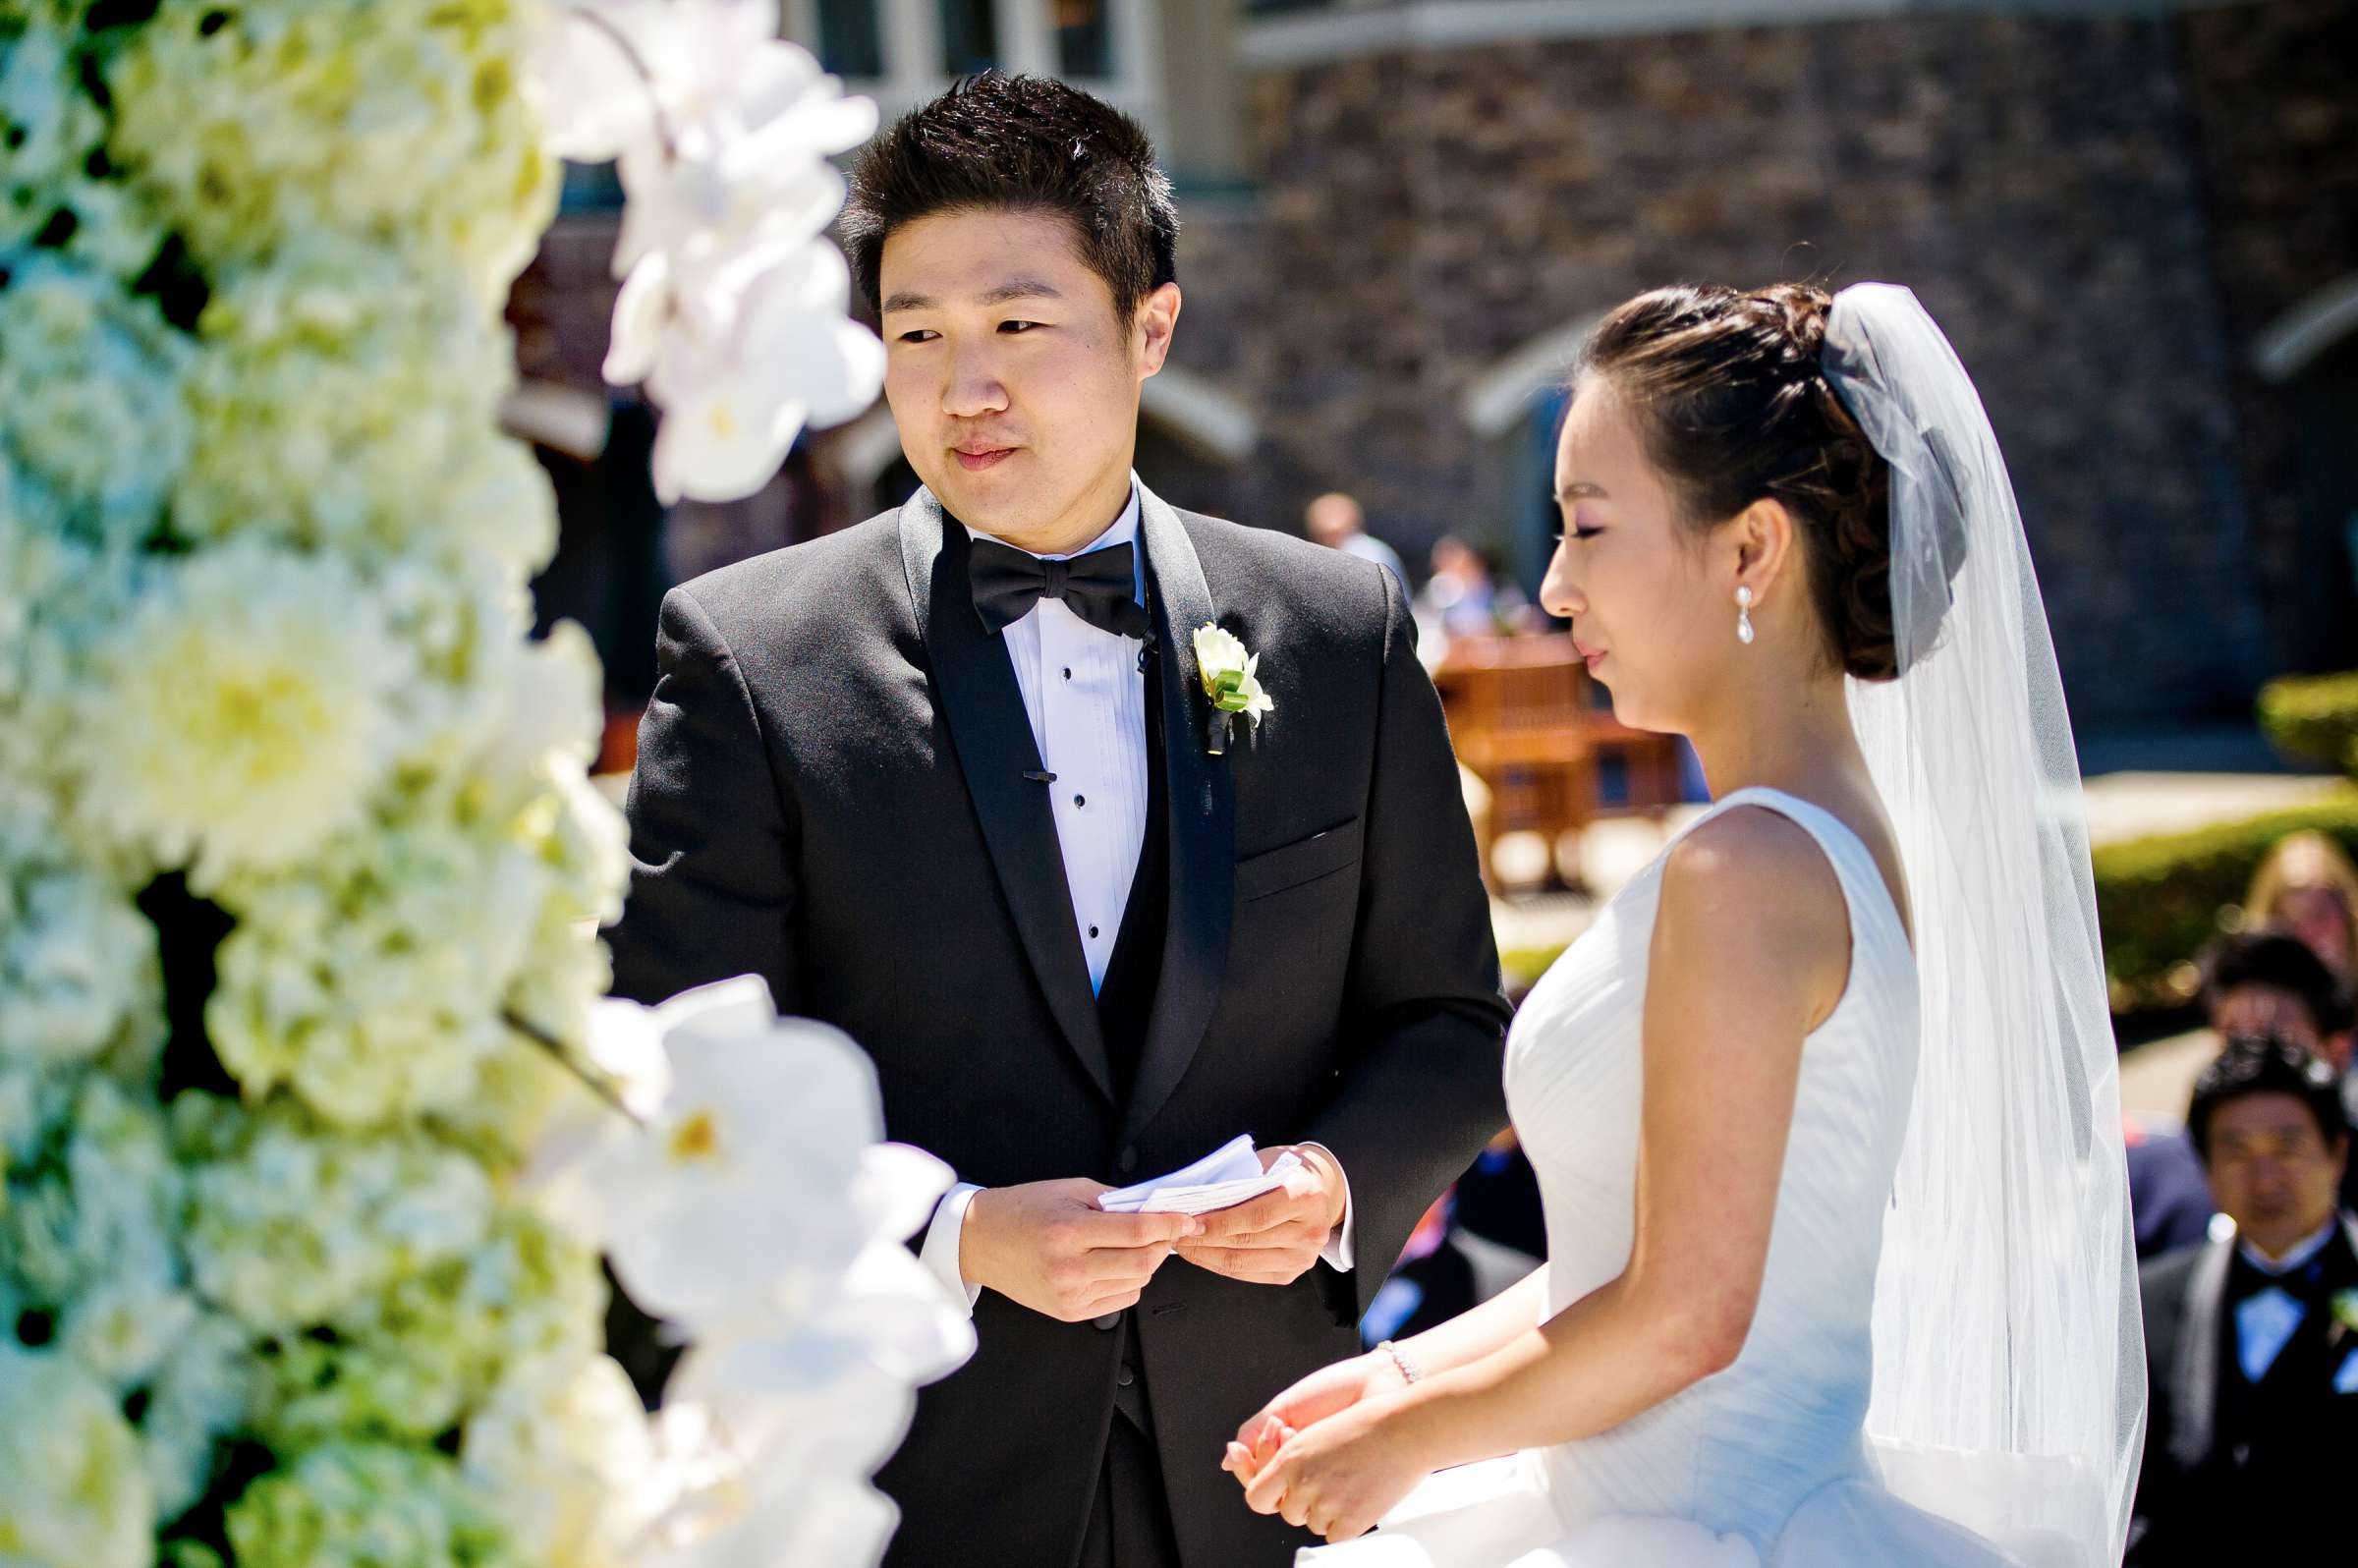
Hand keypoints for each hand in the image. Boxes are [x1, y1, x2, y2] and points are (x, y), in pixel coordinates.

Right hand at [960, 1178, 1199, 1322]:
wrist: (980, 1242)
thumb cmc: (1023, 1210)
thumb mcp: (1070, 1190)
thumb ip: (1114, 1201)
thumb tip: (1154, 1208)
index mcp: (1069, 1231)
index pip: (1137, 1231)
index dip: (1169, 1224)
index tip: (1187, 1219)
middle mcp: (1070, 1268)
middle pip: (1142, 1263)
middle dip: (1163, 1245)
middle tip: (1166, 1232)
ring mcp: (1069, 1295)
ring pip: (1135, 1283)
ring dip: (1146, 1263)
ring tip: (1131, 1245)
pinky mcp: (1069, 1312)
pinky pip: (1120, 1300)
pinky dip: (1128, 1281)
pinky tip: (1113, 1265)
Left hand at [1175, 1144, 1345, 1285]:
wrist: (1321, 1190)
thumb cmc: (1289, 1172)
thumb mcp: (1267, 1164)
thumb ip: (1239, 1183)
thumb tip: (1196, 1202)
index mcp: (1305, 1197)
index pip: (1255, 1217)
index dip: (1218, 1223)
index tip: (1190, 1222)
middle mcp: (1310, 1232)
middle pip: (1246, 1243)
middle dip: (1205, 1240)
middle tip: (1177, 1233)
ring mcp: (1303, 1258)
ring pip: (1243, 1263)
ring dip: (1207, 1255)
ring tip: (1184, 1244)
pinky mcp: (1291, 1274)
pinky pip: (1248, 1274)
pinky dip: (1220, 1265)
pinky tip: (1203, 1254)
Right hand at [1222, 1351, 1404, 1484]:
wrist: (1377, 1385)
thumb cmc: (1335, 1389)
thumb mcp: (1286, 1406)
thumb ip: (1255, 1431)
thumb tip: (1228, 1459)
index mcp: (1288, 1451)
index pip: (1255, 1477)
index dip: (1244, 1466)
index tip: (1239, 1448)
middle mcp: (1304, 1470)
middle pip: (1267, 1490)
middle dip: (1264, 1457)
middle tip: (1279, 1427)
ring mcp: (1323, 1480)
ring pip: (1286, 1497)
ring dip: (1282, 1462)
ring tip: (1293, 1430)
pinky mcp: (1343, 1489)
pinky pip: (1314, 1501)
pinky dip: (1305, 1476)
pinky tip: (1313, 1447)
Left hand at [1243, 1396, 1429, 1542]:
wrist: (1405, 1430)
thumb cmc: (1367, 1425)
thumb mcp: (1317, 1434)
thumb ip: (1294, 1461)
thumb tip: (1282, 1485)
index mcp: (1290, 1459)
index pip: (1257, 1497)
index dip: (1270, 1497)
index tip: (1282, 1494)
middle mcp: (1302, 1483)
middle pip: (1289, 1513)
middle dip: (1305, 1504)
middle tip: (1331, 1483)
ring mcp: (1326, 1504)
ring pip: (1313, 1524)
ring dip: (1328, 1512)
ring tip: (1351, 1483)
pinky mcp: (1349, 1523)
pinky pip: (1335, 1536)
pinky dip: (1346, 1524)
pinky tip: (1360, 1498)